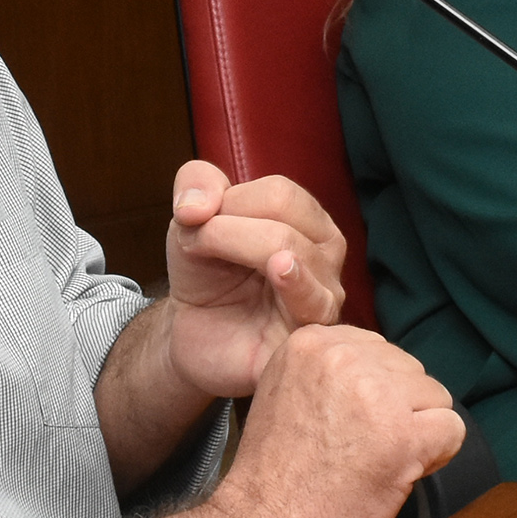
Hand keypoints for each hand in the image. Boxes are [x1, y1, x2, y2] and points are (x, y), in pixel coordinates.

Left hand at [160, 159, 346, 398]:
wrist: (194, 333)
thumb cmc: (206, 274)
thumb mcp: (190, 217)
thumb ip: (195, 183)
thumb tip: (196, 206)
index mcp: (308, 221)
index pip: (279, 193)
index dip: (227, 202)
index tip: (193, 223)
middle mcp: (326, 255)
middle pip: (286, 216)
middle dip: (225, 227)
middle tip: (192, 247)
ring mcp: (324, 295)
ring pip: (292, 253)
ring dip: (233, 249)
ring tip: (210, 267)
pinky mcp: (310, 334)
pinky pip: (314, 304)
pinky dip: (296, 283)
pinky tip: (280, 270)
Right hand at [216, 327, 462, 517]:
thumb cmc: (278, 474)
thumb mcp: (288, 391)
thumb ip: (332, 371)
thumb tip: (386, 370)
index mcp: (311, 341)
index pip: (379, 350)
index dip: (375, 393)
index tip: (348, 425)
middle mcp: (343, 357)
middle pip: (410, 371)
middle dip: (398, 411)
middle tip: (361, 450)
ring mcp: (375, 394)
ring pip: (436, 398)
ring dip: (417, 433)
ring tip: (375, 463)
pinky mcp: (402, 436)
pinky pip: (452, 429)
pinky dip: (437, 456)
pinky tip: (400, 474)